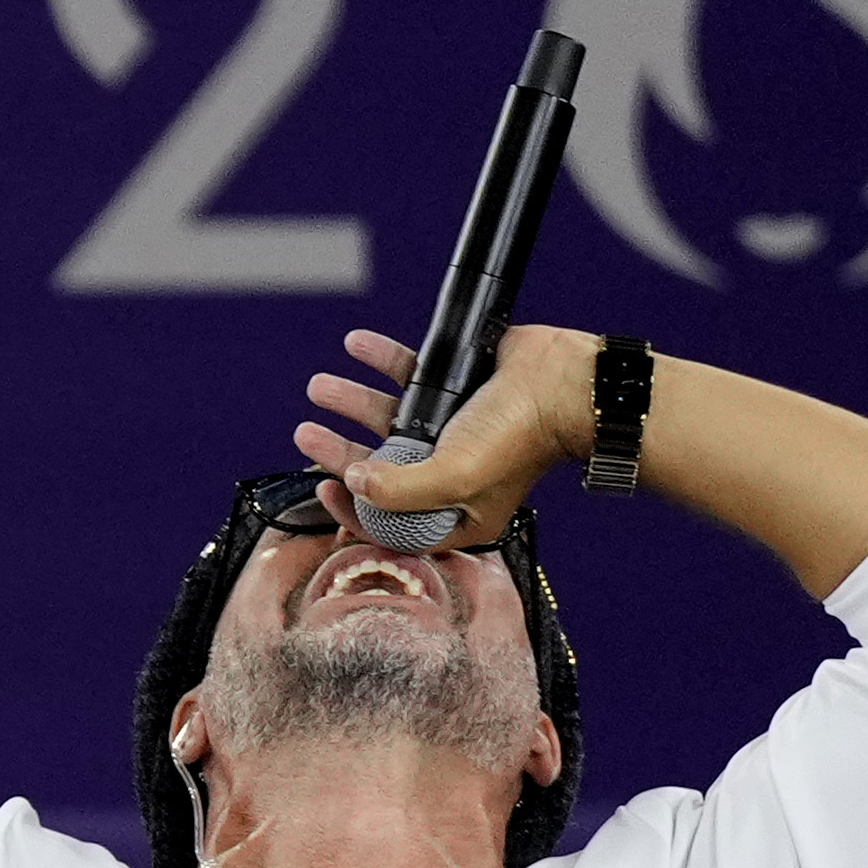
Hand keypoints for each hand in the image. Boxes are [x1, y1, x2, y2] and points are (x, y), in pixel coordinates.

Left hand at [300, 322, 596, 550]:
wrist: (563, 380)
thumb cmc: (519, 437)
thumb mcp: (452, 479)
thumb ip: (397, 491)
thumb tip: (353, 483)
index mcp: (453, 511)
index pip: (389, 522)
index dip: (351, 510)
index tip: (325, 488)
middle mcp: (448, 473)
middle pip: (377, 466)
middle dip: (335, 449)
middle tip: (304, 434)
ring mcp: (449, 429)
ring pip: (386, 416)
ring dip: (349, 399)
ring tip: (318, 386)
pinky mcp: (453, 387)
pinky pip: (409, 373)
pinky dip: (380, 358)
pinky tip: (356, 345)